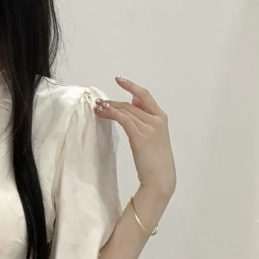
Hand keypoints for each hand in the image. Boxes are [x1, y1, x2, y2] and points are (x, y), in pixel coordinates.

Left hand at [94, 76, 175, 197]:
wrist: (160, 178)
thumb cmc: (155, 161)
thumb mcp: (153, 137)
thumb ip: (145, 121)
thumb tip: (131, 106)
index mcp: (161, 118)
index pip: (145, 96)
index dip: (131, 86)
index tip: (120, 80)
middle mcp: (156, 119)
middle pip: (131, 103)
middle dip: (113, 101)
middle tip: (99, 101)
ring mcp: (149, 127)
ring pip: (125, 110)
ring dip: (109, 107)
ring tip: (96, 108)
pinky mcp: (140, 136)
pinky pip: (123, 119)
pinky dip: (111, 113)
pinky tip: (102, 112)